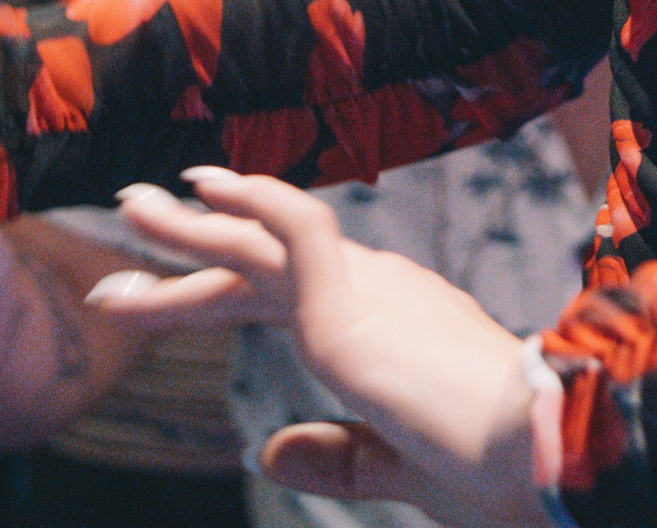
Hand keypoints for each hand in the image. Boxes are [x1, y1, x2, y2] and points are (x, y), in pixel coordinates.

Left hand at [105, 168, 545, 527]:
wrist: (535, 461)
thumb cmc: (488, 466)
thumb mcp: (391, 466)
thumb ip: (333, 453)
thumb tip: (267, 442)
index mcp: (381, 321)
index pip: (279, 292)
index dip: (207, 289)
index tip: (141, 292)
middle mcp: (371, 289)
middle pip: (256, 260)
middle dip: (183, 246)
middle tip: (121, 223)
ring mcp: (364, 288)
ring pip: (260, 241)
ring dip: (191, 223)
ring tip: (131, 206)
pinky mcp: (358, 300)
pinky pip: (299, 228)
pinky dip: (252, 203)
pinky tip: (207, 189)